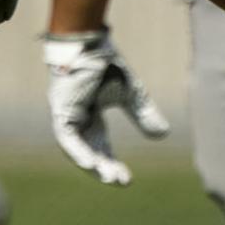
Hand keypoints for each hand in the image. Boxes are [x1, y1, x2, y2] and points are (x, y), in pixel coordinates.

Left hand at [43, 30, 169, 184]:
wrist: (90, 42)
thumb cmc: (106, 63)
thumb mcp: (131, 93)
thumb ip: (144, 113)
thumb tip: (163, 134)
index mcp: (90, 115)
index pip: (100, 146)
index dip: (111, 162)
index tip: (126, 179)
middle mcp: (76, 117)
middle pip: (89, 150)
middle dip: (104, 167)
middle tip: (120, 181)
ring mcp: (66, 114)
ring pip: (76, 148)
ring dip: (91, 163)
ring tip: (106, 177)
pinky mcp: (60, 109)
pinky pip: (66, 137)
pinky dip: (77, 151)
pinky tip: (89, 164)